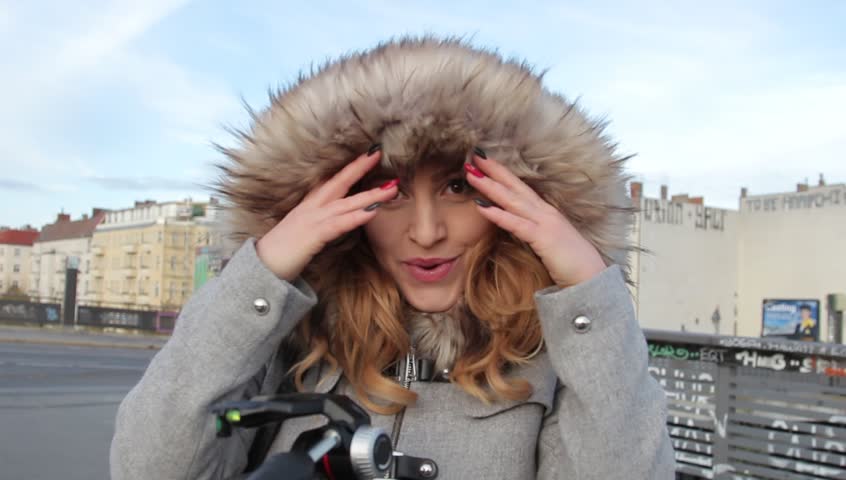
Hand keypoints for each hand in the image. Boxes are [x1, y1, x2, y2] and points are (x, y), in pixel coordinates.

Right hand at [255, 147, 397, 280]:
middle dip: (359, 167)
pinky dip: (357, 216)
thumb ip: (318, 222)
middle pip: (339, 182)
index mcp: (308, 205)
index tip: (366, 155)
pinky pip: (340, 224)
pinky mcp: (314, 236)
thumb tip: (336, 219)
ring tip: (391, 188)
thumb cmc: (282, 251)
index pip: (331, 181)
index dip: (349, 168)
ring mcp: (312, 220)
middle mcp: (311, 207)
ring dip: (370, 195)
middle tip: (378, 152)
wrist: (262, 266)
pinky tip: (373, 211)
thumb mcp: (301, 230)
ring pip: (346, 203)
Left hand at [464, 151, 606, 286]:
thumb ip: (534, 231)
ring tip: (471, 174)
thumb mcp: (549, 242)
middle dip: (493, 170)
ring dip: (490, 186)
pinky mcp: (544, 238)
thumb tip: (516, 226)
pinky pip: (516, 224)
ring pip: (512, 200)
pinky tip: (481, 206)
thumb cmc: (571, 263)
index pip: (520, 188)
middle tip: (473, 157)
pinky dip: (498, 214)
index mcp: (546, 212)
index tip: (483, 162)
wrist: (593, 278)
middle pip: (515, 186)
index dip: (502, 174)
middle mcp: (545, 212)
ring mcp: (546, 223)